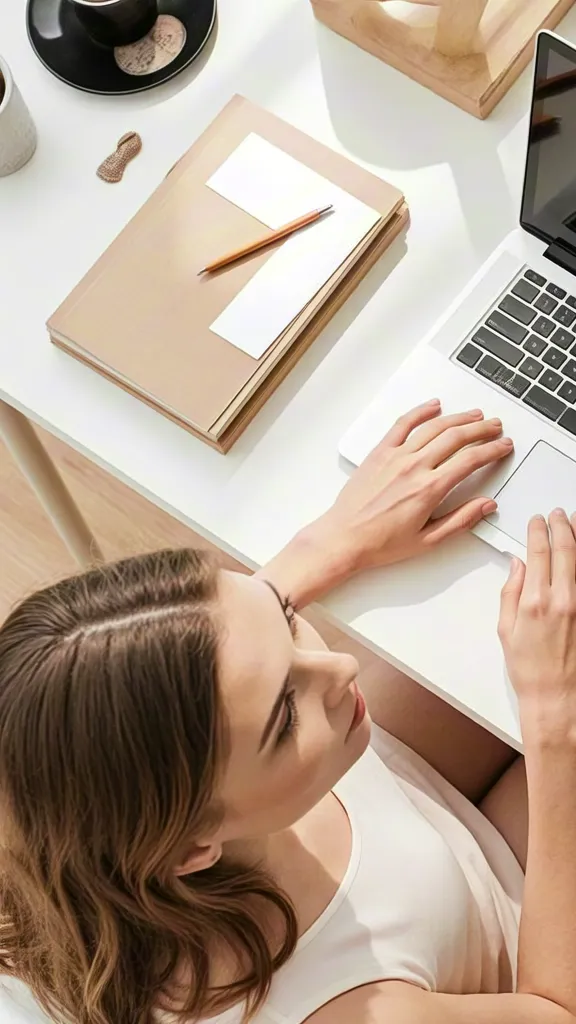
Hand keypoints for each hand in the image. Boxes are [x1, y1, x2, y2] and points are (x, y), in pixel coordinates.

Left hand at [317, 398, 512, 571]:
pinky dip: (420, 412)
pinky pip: (403, 424)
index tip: (503, 446)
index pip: (470, 460)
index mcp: (429, 489)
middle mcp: (414, 467)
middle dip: (481, 429)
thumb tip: (486, 505)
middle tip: (495, 427)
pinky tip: (434, 406)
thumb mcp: (428, 541)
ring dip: (458, 418)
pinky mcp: (379, 452)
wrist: (343, 538)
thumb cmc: (380, 543)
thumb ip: (461, 521)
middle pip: (456, 437)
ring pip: (433, 427)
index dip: (492, 450)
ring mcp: (395, 456)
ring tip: (474, 415)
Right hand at [499, 510, 575, 735]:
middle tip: (560, 515)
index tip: (538, 521)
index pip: (538, 552)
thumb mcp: (506, 630)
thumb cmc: (530, 670)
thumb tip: (517, 567)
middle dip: (562, 526)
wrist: (557, 697)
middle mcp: (562, 600)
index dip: (538, 531)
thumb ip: (510, 592)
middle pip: (565, 549)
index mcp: (534, 601)